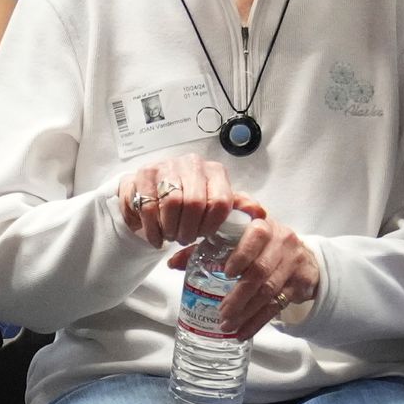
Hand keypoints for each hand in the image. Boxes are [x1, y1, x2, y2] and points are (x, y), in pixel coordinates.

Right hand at [114, 152, 258, 248]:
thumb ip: (237, 207)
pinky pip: (149, 207)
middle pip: (195, 203)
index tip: (204, 235)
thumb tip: (259, 213)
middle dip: (189, 229)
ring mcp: (167, 166)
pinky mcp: (144, 174)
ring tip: (172, 236)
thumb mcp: (215, 203)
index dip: (211, 225)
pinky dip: (153, 230)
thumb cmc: (188, 199)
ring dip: (171, 229)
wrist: (152, 190)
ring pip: (172, 204)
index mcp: (214, 172)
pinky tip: (157, 237)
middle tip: (185, 238)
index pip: (221, 201)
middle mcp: (192, 164)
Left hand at [203, 215, 321, 336]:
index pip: (256, 236)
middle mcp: (282, 241)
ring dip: (247, 311)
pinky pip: (278, 306)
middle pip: (260, 271)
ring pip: (269, 291)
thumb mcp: (238, 239)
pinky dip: (258, 321)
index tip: (226, 273)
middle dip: (239, 295)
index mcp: (263, 225)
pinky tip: (243, 332)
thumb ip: (205, 248)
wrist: (303, 256)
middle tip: (222, 312)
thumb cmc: (262, 245)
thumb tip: (173, 263)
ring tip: (228, 325)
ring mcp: (293, 263)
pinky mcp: (300, 283)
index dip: (242, 255)